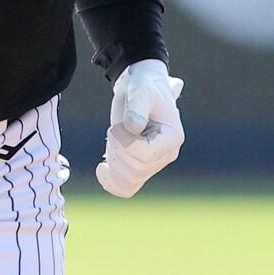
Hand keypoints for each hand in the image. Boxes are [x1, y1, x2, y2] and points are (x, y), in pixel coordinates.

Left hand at [95, 60, 184, 197]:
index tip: (117, 126)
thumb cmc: (143, 87)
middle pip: (136, 169)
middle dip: (116, 150)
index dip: (124, 143)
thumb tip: (132, 128)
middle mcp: (167, 155)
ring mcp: (154, 163)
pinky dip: (111, 183)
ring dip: (113, 162)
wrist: (140, 88)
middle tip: (114, 129)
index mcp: (172, 138)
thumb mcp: (140, 91)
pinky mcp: (141, 166)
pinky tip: (101, 169)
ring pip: (129, 180)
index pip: (144, 154)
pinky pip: (127, 187)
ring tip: (112, 140)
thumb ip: (136, 108)